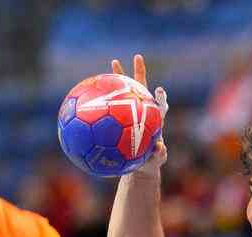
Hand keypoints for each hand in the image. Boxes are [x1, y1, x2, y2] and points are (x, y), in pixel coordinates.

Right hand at [111, 54, 168, 173]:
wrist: (140, 164)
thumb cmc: (150, 163)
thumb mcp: (155, 161)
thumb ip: (159, 155)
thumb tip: (160, 147)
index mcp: (154, 121)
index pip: (160, 105)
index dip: (160, 97)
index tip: (159, 90)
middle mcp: (144, 112)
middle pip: (143, 89)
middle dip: (140, 73)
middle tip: (138, 57)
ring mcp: (131, 112)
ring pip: (125, 91)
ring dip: (119, 77)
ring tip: (113, 62)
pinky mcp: (120, 117)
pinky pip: (111, 104)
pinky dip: (103, 96)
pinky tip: (91, 89)